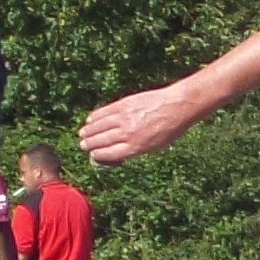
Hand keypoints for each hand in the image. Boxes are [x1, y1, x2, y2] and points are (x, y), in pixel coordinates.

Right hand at [81, 82, 204, 166]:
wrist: (176, 106)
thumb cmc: (169, 129)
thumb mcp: (155, 146)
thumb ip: (136, 149)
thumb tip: (121, 152)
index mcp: (135, 147)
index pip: (110, 154)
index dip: (99, 155)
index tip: (93, 155)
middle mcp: (127, 133)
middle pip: (102, 140)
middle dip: (90, 143)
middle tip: (83, 145)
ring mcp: (124, 118)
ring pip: (100, 126)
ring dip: (89, 130)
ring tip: (82, 133)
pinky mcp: (124, 104)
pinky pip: (105, 112)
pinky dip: (96, 116)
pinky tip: (90, 119)